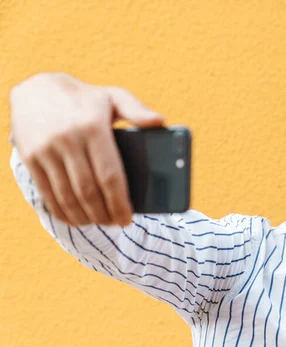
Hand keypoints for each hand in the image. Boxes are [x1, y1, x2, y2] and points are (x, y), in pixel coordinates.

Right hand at [10, 72, 164, 225]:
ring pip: (67, 196)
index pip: (110, 175)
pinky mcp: (30, 157)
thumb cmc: (85, 99)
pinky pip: (47, 192)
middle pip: (89, 191)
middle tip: (117, 223)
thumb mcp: (112, 97)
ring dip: (85, 217)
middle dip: (104, 214)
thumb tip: (160, 122)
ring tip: (100, 223)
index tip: (128, 218)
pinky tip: (75, 219)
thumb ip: (137, 110)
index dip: (120, 202)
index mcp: (93, 127)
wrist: (36, 89)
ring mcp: (46, 149)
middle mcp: (68, 139)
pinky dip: (62, 212)